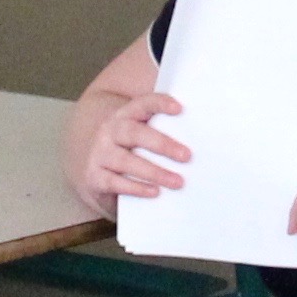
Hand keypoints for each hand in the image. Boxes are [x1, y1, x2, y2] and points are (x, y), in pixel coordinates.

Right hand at [78, 92, 189, 211]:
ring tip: (178, 181)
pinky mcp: (94, 177)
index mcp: (125, 116)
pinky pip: (115, 182)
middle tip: (187, 156)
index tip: (179, 109)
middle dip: (162, 144)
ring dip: (154, 172)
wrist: (94, 173)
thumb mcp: (141, 138)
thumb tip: (202, 140)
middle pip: (135, 133)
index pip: (142, 104)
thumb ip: (161, 132)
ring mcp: (100, 154)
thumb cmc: (130, 152)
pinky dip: (136, 188)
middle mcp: (110, 131)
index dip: (159, 104)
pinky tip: (155, 192)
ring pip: (126, 161)